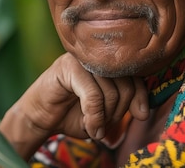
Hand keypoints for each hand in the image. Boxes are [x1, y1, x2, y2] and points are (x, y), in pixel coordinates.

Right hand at [0, 53, 148, 158]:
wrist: (39, 117)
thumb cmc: (71, 113)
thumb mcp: (104, 113)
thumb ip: (123, 107)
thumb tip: (144, 112)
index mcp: (107, 62)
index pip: (135, 75)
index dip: (140, 96)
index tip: (141, 115)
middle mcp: (96, 56)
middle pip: (125, 84)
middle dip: (118, 112)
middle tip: (104, 125)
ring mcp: (81, 59)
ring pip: (109, 91)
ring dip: (104, 117)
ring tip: (94, 127)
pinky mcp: (67, 67)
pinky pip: (92, 95)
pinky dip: (94, 116)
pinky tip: (90, 128)